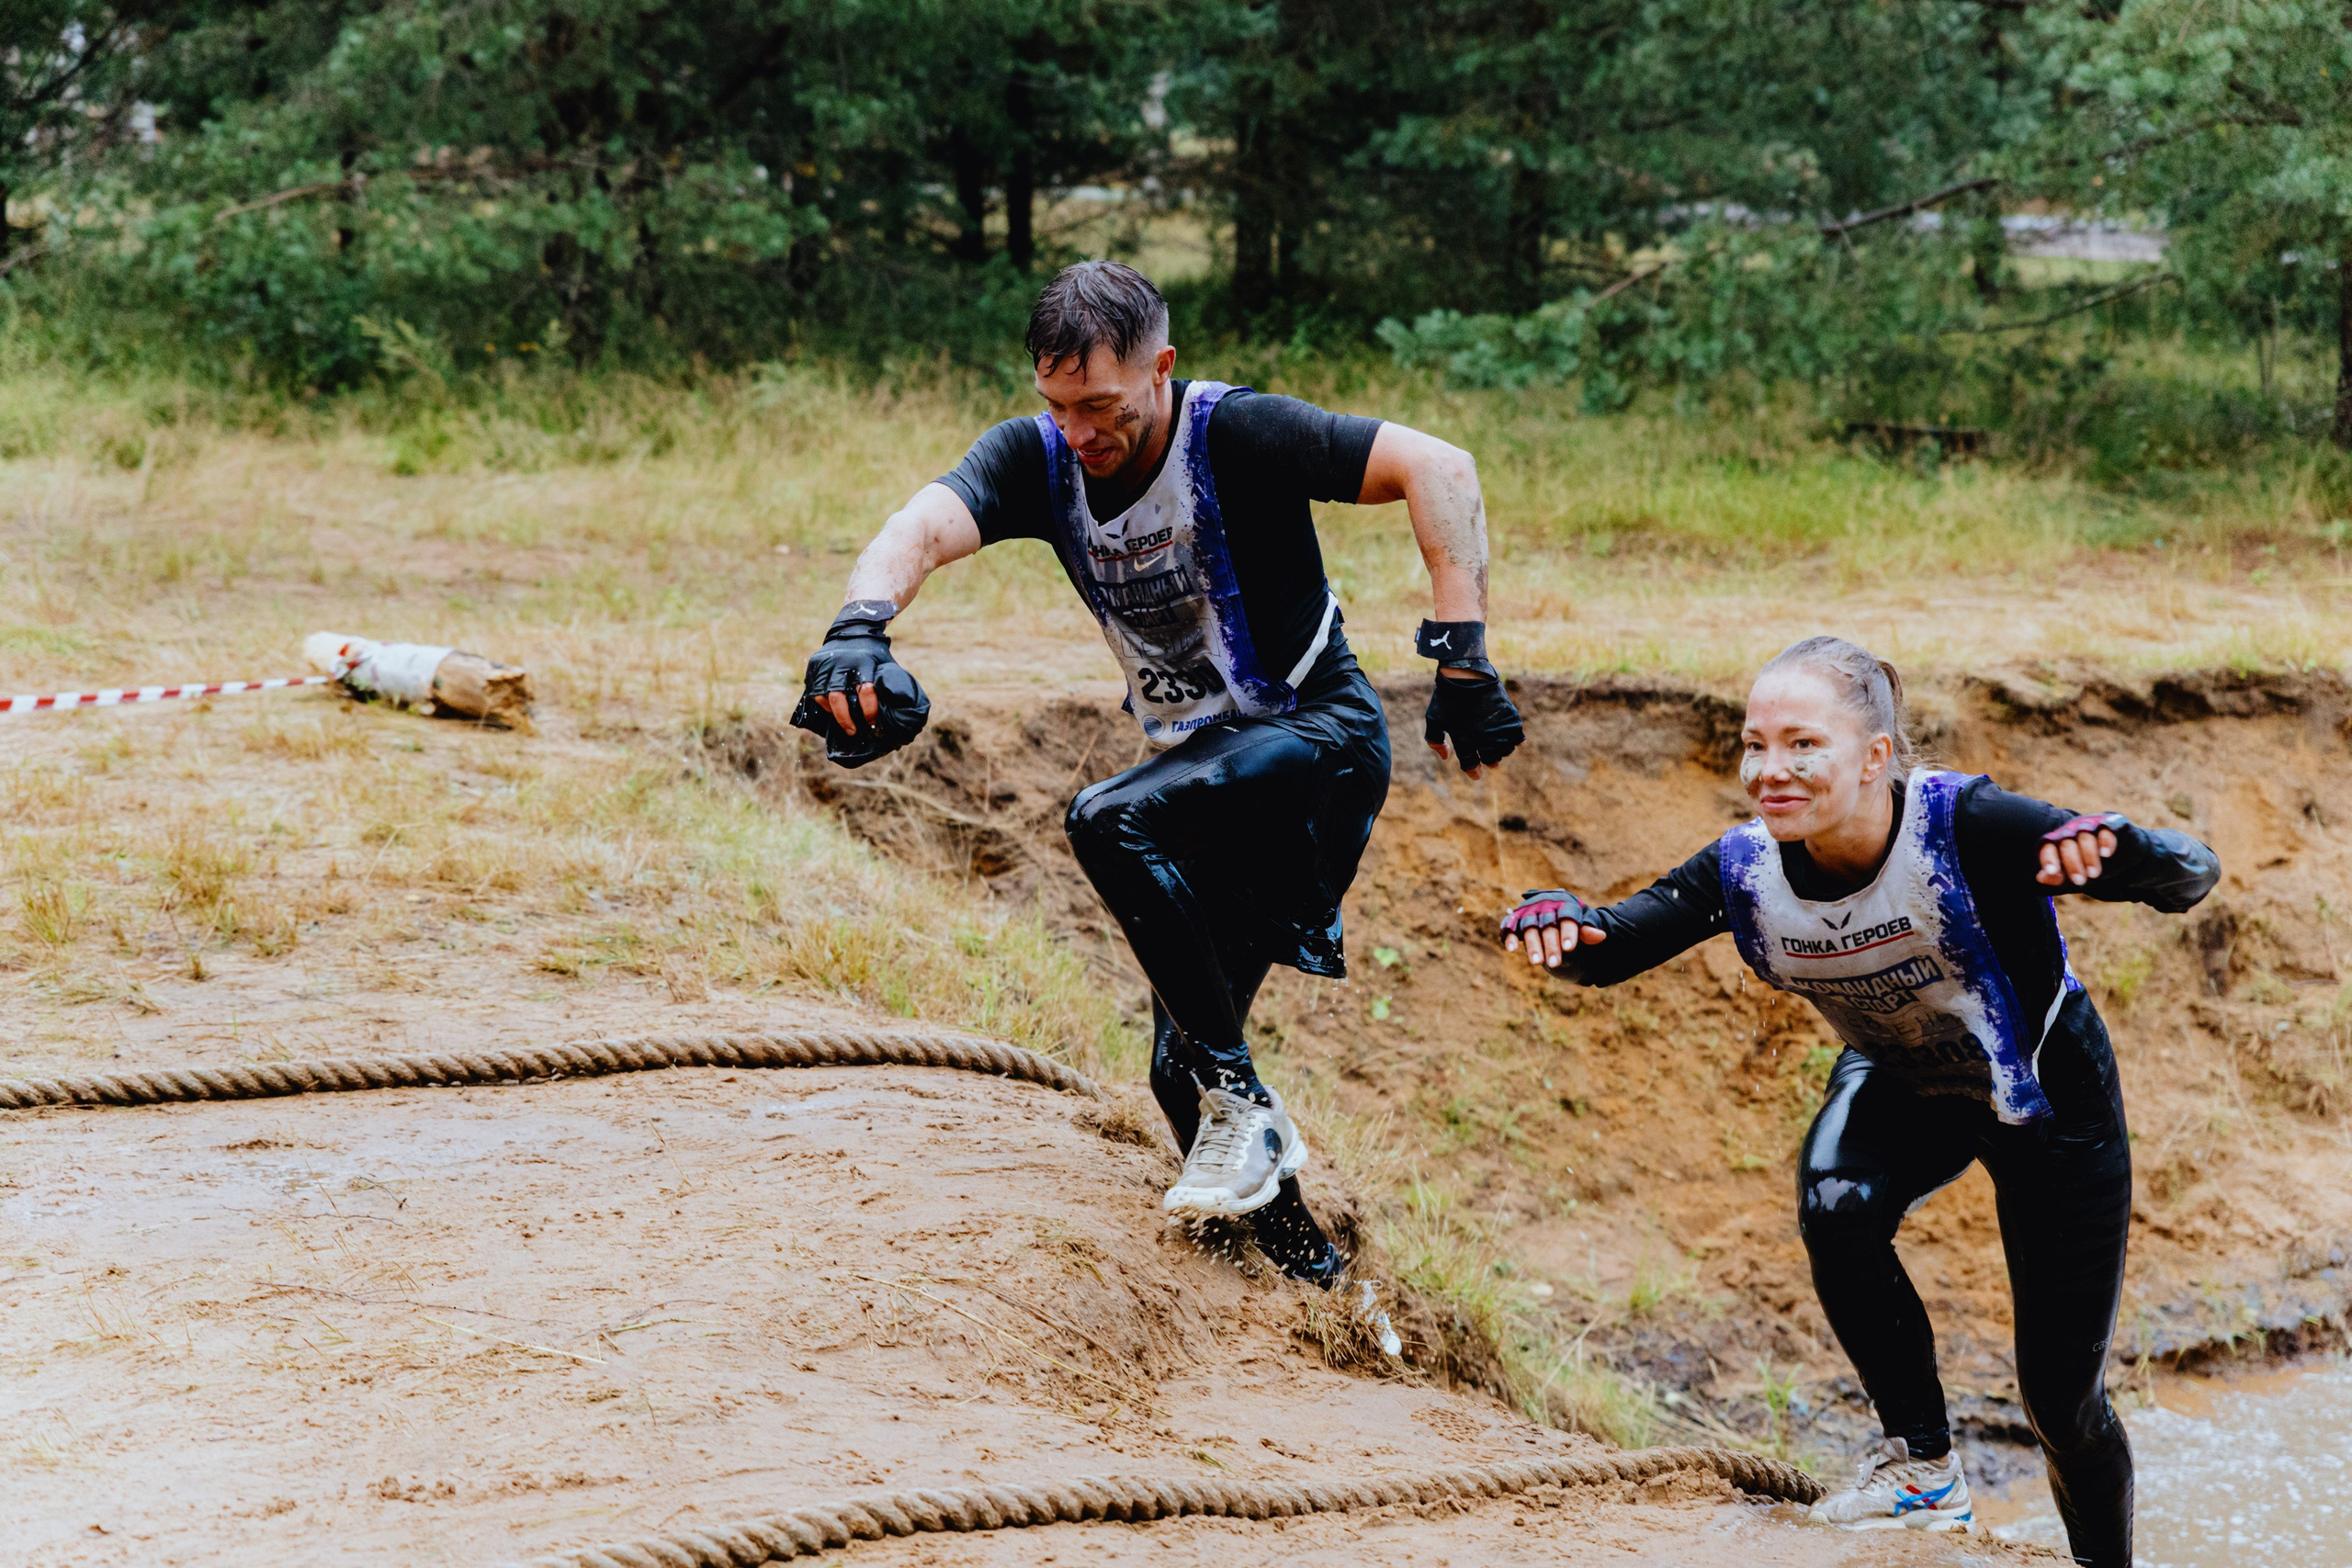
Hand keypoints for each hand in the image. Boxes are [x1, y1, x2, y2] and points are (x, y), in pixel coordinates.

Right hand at [789, 604, 930, 768]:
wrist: (853, 630)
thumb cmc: (874, 654)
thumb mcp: (885, 664)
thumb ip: (888, 685)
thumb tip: (900, 713)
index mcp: (863, 660)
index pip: (865, 690)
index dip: (869, 710)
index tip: (873, 723)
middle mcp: (841, 661)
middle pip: (837, 697)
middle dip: (845, 719)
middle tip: (853, 732)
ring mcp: (825, 662)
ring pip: (823, 696)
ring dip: (833, 714)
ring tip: (843, 723)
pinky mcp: (814, 665)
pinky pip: (814, 691)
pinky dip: (823, 704)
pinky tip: (833, 711)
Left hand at [1425, 668, 1522, 777]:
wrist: (1465, 672)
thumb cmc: (1446, 695)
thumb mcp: (1433, 718)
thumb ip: (1434, 740)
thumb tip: (1445, 757)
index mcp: (1463, 739)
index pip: (1470, 764)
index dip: (1474, 771)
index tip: (1477, 774)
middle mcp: (1481, 737)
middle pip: (1490, 758)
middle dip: (1490, 761)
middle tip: (1491, 760)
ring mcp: (1496, 726)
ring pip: (1505, 749)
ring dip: (1503, 751)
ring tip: (1500, 746)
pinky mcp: (1509, 716)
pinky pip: (1517, 735)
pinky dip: (1517, 740)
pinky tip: (1515, 740)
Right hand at [1500, 888, 1605, 969]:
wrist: (1554, 911)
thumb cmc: (1571, 920)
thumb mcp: (1582, 924)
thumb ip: (1587, 931)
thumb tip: (1601, 936)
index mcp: (1564, 904)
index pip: (1568, 918)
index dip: (1568, 932)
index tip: (1569, 948)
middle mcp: (1545, 906)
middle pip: (1548, 926)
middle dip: (1550, 945)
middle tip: (1555, 963)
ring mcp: (1529, 912)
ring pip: (1530, 928)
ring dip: (1532, 945)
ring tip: (1537, 962)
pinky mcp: (1515, 920)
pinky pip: (1510, 927)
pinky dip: (1509, 937)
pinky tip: (1512, 949)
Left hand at [2036, 813, 2122, 886]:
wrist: (2125, 859)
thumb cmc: (2091, 867)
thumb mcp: (2073, 876)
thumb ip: (2057, 877)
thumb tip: (2040, 877)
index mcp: (2058, 841)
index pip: (2047, 845)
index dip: (2048, 858)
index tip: (2052, 872)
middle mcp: (2072, 829)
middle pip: (2066, 842)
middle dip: (2072, 863)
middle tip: (2080, 881)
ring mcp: (2091, 824)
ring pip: (2084, 834)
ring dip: (2088, 855)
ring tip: (2094, 874)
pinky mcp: (2111, 822)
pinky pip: (2105, 827)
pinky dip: (2105, 840)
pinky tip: (2106, 854)